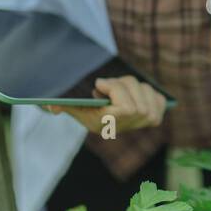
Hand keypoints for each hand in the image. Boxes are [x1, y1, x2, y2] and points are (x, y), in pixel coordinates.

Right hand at [42, 75, 165, 134]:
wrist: (101, 119)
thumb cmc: (86, 109)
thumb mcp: (73, 106)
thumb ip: (62, 105)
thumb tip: (52, 107)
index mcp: (109, 124)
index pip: (128, 108)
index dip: (116, 90)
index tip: (99, 84)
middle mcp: (129, 126)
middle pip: (138, 98)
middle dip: (123, 84)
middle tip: (108, 85)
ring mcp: (143, 123)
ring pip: (148, 94)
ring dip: (134, 86)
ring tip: (120, 90)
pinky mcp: (154, 117)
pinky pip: (158, 99)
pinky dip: (149, 93)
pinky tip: (135, 95)